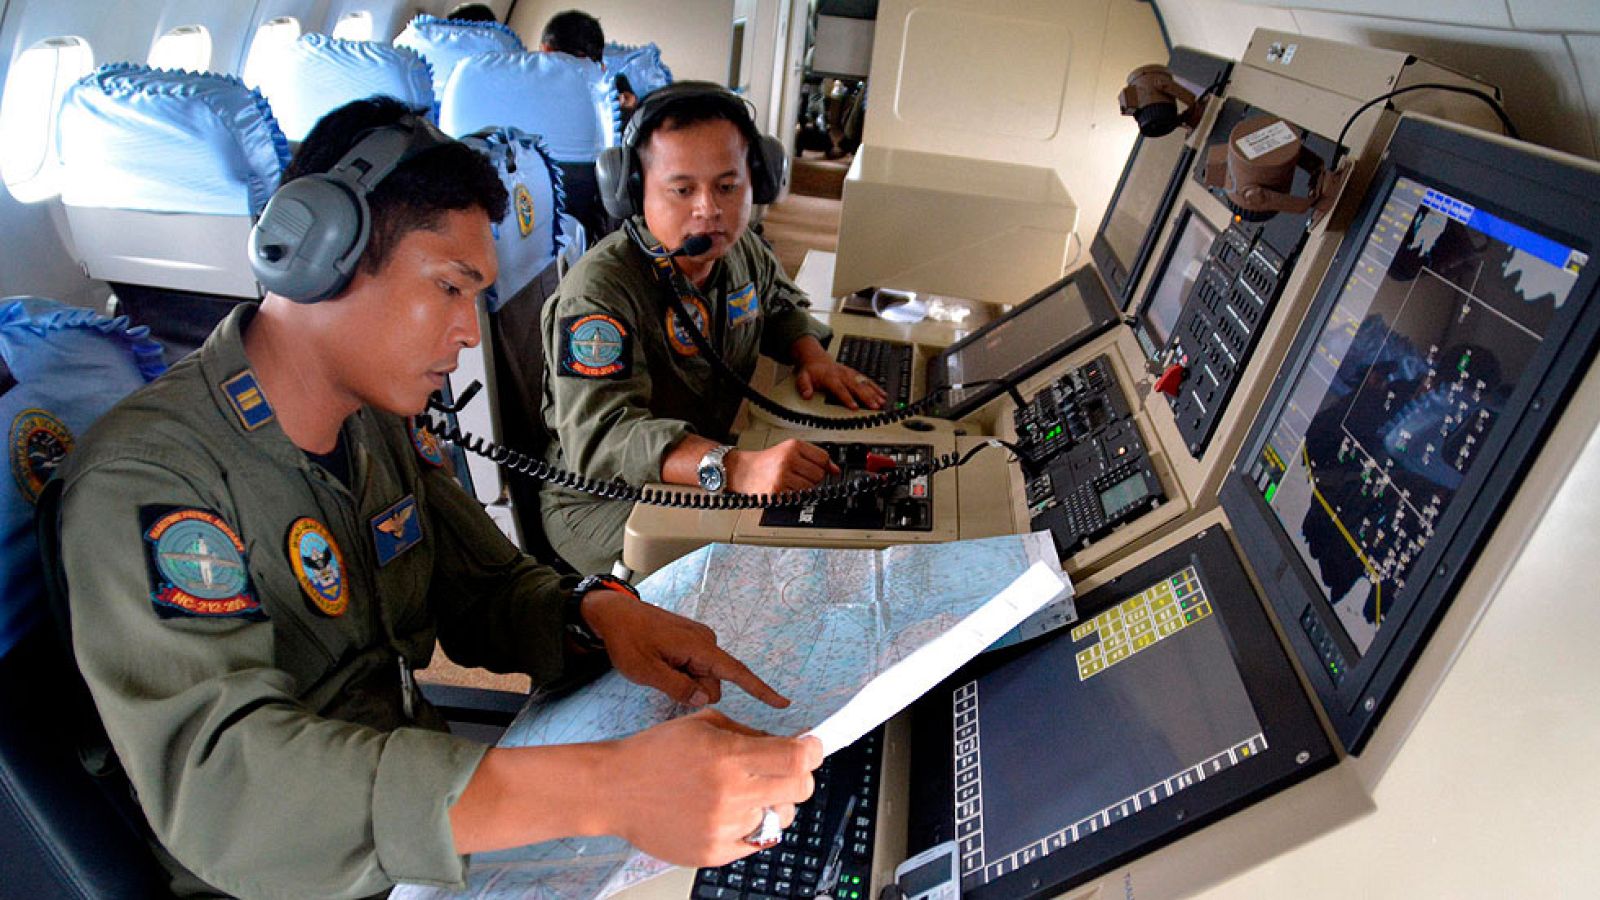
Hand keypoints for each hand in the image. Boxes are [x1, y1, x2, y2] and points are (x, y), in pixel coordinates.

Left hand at [582, 590, 789, 707]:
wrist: (613, 613)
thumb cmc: (627, 639)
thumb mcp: (646, 670)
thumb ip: (677, 688)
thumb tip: (704, 699)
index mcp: (698, 647)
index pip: (736, 673)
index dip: (760, 690)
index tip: (782, 702)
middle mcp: (705, 641)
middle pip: (713, 683)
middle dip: (692, 689)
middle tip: (660, 677)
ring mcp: (698, 640)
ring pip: (702, 677)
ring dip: (684, 681)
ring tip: (657, 666)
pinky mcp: (690, 641)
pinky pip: (695, 667)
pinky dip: (681, 672)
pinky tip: (660, 663)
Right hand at [599, 710, 822, 865]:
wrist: (614, 789)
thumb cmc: (655, 753)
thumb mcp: (705, 725)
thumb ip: (752, 734)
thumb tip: (791, 743)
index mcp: (728, 757)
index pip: (796, 759)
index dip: (812, 750)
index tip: (811, 746)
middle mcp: (730, 795)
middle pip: (800, 790)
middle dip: (799, 776)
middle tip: (784, 769)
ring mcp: (723, 828)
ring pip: (780, 817)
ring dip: (772, 802)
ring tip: (743, 792)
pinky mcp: (714, 853)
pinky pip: (757, 841)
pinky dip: (751, 826)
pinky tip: (729, 811)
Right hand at [726, 439, 839, 493]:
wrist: (743, 471)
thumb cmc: (767, 461)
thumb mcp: (790, 451)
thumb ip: (814, 458)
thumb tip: (836, 470)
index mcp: (793, 446)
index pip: (823, 458)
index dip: (823, 466)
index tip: (820, 469)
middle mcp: (788, 459)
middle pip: (819, 475)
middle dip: (812, 478)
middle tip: (798, 476)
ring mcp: (782, 475)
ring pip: (810, 488)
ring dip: (804, 489)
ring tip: (790, 482)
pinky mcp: (777, 491)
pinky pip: (798, 497)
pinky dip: (794, 496)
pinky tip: (784, 489)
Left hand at [794, 358, 887, 410]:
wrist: (816, 358)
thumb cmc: (811, 370)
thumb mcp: (802, 377)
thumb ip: (804, 386)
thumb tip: (806, 395)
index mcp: (830, 377)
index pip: (840, 389)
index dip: (847, 398)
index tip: (855, 407)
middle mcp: (842, 375)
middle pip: (856, 387)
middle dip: (867, 397)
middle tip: (875, 406)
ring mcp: (850, 374)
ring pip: (864, 383)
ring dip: (874, 393)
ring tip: (882, 402)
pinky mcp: (855, 374)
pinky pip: (867, 380)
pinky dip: (876, 387)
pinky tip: (883, 395)